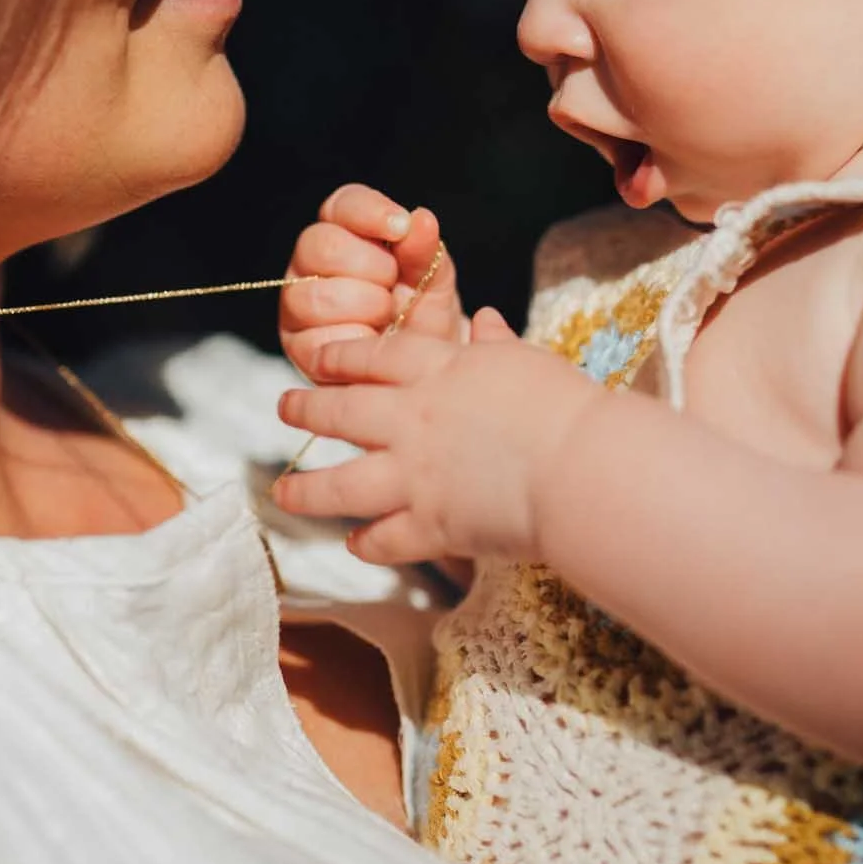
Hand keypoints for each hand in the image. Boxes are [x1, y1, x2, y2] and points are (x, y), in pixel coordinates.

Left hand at [275, 319, 594, 565]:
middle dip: (305, 410)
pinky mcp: (430, 526)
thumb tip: (485, 319)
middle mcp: (412, 421)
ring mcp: (414, 476)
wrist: (579, 466)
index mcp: (438, 372)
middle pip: (340, 412)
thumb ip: (496, 345)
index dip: (339, 358)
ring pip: (340, 485)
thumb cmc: (565, 406)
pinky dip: (367, 544)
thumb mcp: (527, 360)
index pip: (373, 358)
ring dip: (306, 490)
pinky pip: (385, 539)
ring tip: (284, 492)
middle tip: (283, 408)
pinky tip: (355, 544)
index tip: (316, 360)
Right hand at [280, 186, 462, 383]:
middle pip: (320, 244)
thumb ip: (426, 254)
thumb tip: (421, 219)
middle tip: (396, 288)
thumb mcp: (434, 285)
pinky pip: (315, 338)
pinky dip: (353, 340)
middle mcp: (312, 264)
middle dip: (371, 267)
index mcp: (344, 234)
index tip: (401, 227)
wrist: (421, 375)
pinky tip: (372, 342)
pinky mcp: (298, 346)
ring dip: (364, 306)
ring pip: (314, 293)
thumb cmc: (423, 320)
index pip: (342, 205)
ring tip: (388, 318)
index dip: (369, 212)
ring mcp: (298, 304)